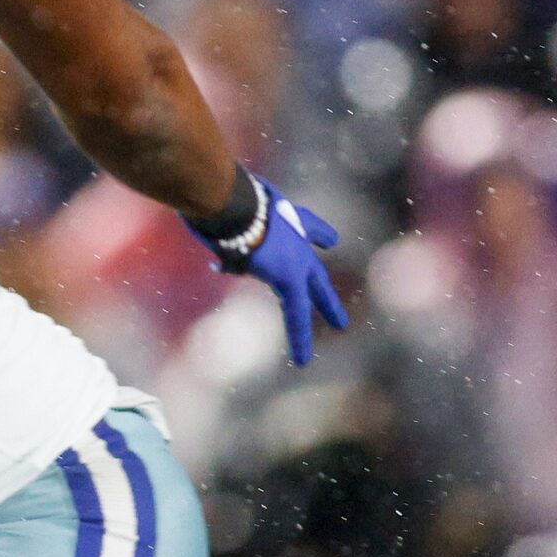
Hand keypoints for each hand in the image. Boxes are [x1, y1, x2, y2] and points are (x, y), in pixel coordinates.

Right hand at [190, 179, 347, 365]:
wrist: (228, 198)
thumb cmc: (216, 197)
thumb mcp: (226, 213)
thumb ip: (227, 233)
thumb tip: (221, 262)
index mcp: (280, 215)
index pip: (305, 225)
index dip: (317, 234)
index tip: (331, 242)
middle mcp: (293, 235)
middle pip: (315, 271)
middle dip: (324, 294)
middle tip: (340, 319)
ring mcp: (294, 256)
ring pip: (307, 296)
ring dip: (321, 312)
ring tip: (333, 332)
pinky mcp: (290, 276)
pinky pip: (297, 313)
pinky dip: (299, 337)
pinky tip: (302, 359)